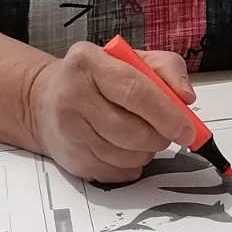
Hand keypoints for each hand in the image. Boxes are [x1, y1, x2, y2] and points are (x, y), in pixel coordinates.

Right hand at [26, 42, 196, 182]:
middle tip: (166, 132)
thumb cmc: (94, 79)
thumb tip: (185, 98)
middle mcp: (72, 95)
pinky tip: (122, 148)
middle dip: (160, 137)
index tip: (187, 129)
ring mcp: (69, 131)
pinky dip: (130, 165)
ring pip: (128, 156)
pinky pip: (117, 173)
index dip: (167, 115)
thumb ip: (166, 68)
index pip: (136, 92)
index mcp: (88, 62)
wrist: (44, 100)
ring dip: (146, 151)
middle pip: (134, 131)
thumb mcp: (131, 58)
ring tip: (139, 135)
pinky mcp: (71, 159)